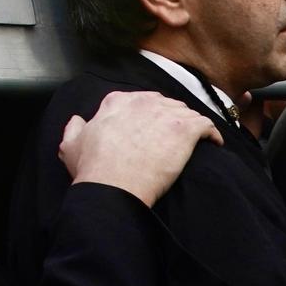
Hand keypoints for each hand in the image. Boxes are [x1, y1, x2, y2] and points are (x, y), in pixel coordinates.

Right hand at [59, 90, 222, 207]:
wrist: (114, 185)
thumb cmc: (94, 169)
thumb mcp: (71, 145)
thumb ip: (74, 128)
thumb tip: (77, 120)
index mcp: (117, 102)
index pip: (142, 100)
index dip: (151, 114)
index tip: (155, 128)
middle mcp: (143, 102)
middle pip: (166, 104)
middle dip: (173, 118)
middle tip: (177, 137)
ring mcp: (166, 113)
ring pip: (187, 113)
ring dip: (193, 126)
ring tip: (198, 141)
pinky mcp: (185, 129)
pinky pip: (206, 125)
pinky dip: (212, 134)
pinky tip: (214, 143)